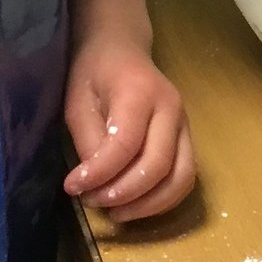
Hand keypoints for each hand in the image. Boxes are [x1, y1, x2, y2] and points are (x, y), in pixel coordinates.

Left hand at [64, 36, 195, 223]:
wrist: (122, 49)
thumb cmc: (95, 72)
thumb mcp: (79, 101)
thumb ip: (89, 140)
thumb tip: (94, 183)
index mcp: (140, 92)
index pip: (126, 143)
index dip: (100, 173)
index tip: (73, 188)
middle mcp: (171, 109)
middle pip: (158, 164)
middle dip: (124, 193)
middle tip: (92, 201)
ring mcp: (185, 124)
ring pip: (181, 177)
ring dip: (148, 205)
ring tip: (115, 212)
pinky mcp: (188, 139)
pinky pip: (185, 178)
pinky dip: (163, 200)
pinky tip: (136, 205)